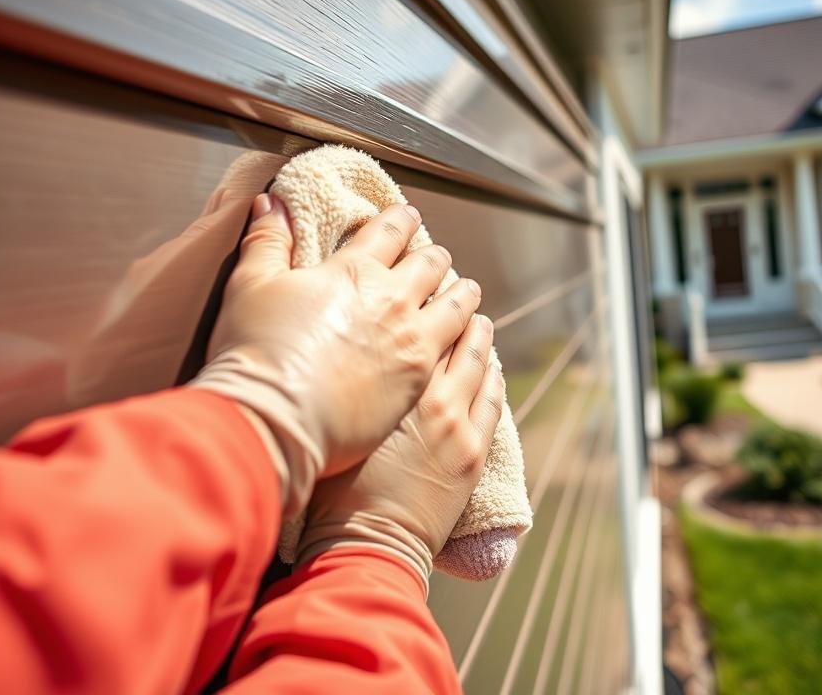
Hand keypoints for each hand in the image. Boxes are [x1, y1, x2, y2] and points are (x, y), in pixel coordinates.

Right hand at [191, 194, 482, 509]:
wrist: (276, 420)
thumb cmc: (257, 353)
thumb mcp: (250, 286)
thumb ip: (267, 240)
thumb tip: (271, 202)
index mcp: (354, 270)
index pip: (390, 231)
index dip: (401, 219)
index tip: (408, 216)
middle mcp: (392, 299)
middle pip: (431, 265)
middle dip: (435, 257)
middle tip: (437, 258)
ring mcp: (413, 341)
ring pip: (458, 306)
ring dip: (463, 294)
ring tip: (467, 291)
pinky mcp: (421, 381)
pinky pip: (464, 354)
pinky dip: (471, 342)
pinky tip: (473, 344)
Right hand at [294, 313, 504, 591]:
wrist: (366, 542)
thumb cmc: (330, 485)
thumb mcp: (327, 417)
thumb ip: (339, 373)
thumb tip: (341, 349)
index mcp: (391, 380)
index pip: (414, 322)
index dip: (420, 297)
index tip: (421, 280)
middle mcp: (429, 392)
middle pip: (451, 335)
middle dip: (455, 308)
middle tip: (458, 288)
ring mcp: (457, 421)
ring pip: (478, 363)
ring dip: (479, 337)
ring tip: (480, 319)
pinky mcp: (473, 450)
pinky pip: (493, 400)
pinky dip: (494, 377)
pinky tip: (493, 365)